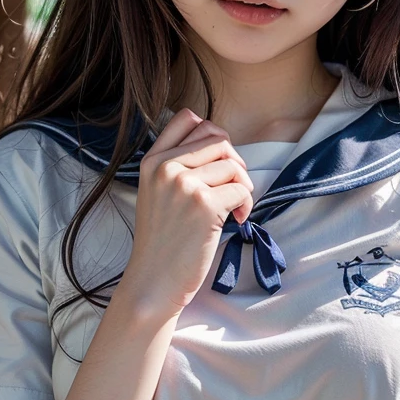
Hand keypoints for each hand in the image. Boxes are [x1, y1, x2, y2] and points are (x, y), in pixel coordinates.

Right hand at [119, 107, 253, 315]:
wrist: (153, 281)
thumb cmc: (162, 242)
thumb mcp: (156, 194)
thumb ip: (178, 166)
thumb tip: (222, 145)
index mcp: (152, 160)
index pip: (188, 118)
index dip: (212, 134)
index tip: (218, 160)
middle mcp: (165, 167)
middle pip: (219, 139)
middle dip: (235, 162)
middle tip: (234, 187)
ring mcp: (184, 184)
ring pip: (233, 165)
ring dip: (243, 187)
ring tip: (234, 208)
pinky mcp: (204, 204)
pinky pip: (242, 190)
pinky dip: (246, 206)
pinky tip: (236, 220)